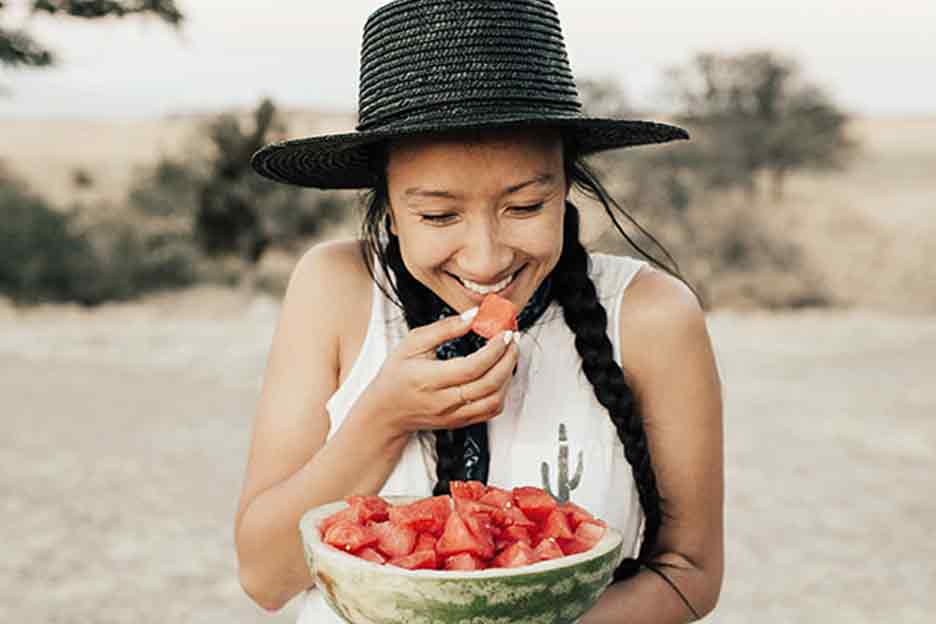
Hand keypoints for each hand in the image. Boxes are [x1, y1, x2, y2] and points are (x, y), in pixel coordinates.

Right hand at [364, 311, 518, 438]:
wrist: (387, 411)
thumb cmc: (397, 375)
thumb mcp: (412, 343)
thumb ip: (444, 329)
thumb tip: (472, 316)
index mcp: (429, 379)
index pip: (471, 367)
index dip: (494, 350)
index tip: (504, 333)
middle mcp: (443, 401)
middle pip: (488, 384)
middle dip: (508, 359)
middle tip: (513, 340)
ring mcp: (453, 415)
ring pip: (494, 400)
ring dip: (508, 376)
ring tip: (509, 354)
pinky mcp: (461, 422)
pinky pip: (491, 410)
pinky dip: (502, 391)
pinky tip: (501, 374)